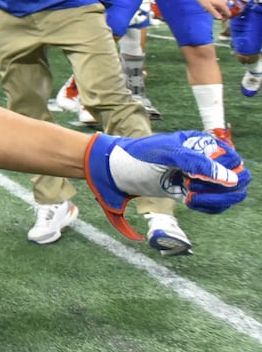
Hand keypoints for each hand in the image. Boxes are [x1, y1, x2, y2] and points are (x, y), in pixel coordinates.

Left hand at [85, 132, 248, 239]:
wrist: (114, 169)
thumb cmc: (138, 155)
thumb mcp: (168, 155)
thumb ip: (198, 164)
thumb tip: (231, 180)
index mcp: (202, 144)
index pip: (234, 161)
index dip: (224, 173)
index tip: (197, 177)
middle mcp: (205, 160)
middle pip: (238, 180)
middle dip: (221, 189)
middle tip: (194, 189)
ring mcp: (198, 177)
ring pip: (228, 195)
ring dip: (215, 200)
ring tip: (190, 196)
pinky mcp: (189, 192)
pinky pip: (213, 204)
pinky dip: (207, 207)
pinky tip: (188, 201)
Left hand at [192, 0, 229, 20]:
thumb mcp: (207, 7)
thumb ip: (214, 13)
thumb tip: (220, 18)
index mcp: (223, 4)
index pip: (228, 14)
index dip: (225, 18)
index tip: (220, 20)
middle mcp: (225, 0)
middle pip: (226, 10)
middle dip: (220, 13)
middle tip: (212, 14)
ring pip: (223, 5)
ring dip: (218, 9)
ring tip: (209, 9)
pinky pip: (221, 1)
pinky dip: (217, 4)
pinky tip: (210, 4)